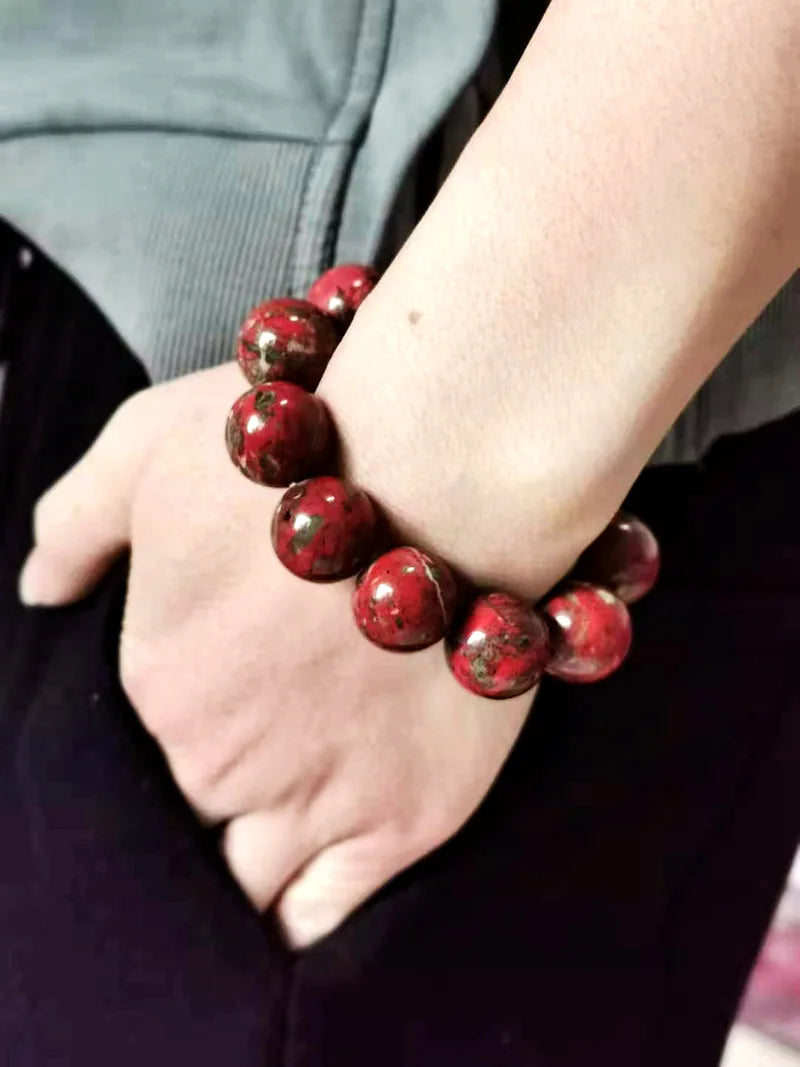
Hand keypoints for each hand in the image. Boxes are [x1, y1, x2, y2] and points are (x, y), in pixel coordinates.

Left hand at [19, 362, 532, 948]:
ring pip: (247, 875)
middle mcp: (221, 755)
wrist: (452, 463)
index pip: (149, 737)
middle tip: (272, 737)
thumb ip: (73, 523)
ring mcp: (313, 796)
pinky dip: (303, 912)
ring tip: (285, 814)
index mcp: (156, 678)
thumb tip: (39, 589)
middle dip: (224, 777)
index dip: (191, 713)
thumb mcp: (147, 448)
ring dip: (255, 850)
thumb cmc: (303, 438)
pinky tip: (303, 894)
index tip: (230, 686)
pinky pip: (323, 913)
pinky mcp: (404, 820)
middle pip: (198, 806)